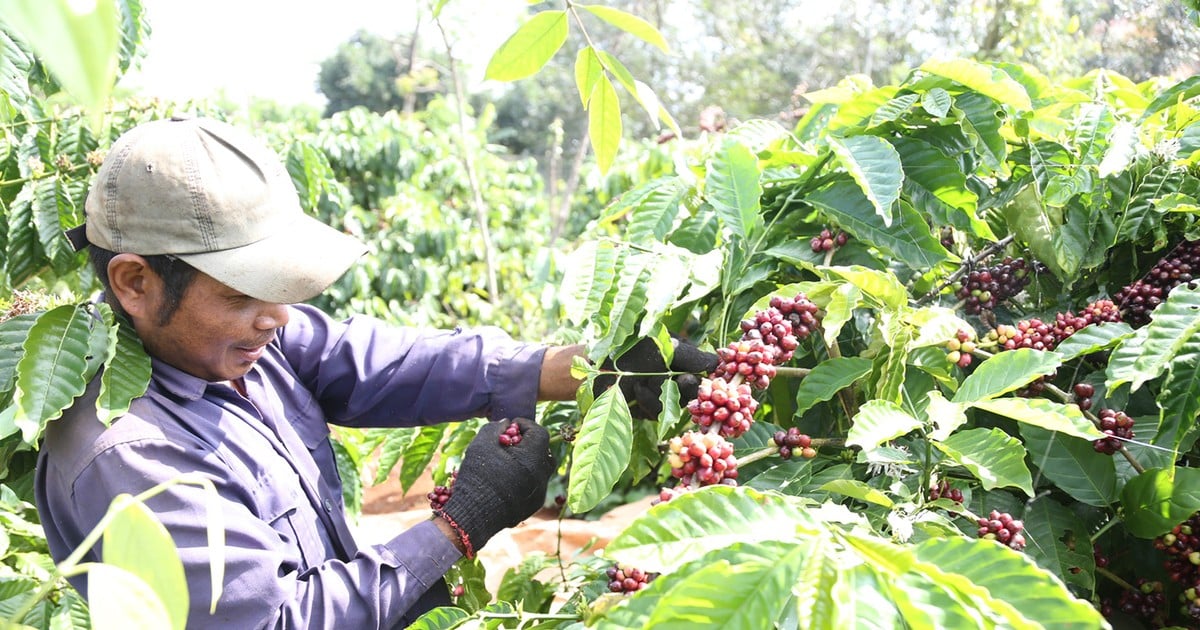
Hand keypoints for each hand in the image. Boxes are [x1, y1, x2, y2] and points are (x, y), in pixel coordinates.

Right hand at [436, 418, 553, 556]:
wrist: (473, 515)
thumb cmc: (477, 476)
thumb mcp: (481, 443)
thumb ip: (495, 427)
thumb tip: (507, 424)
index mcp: (533, 458)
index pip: (540, 432)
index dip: (526, 425)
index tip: (511, 427)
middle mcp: (542, 475)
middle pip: (544, 451)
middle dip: (529, 444)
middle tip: (511, 444)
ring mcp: (539, 492)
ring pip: (540, 470)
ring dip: (527, 461)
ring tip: (507, 462)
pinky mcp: (533, 506)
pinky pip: (534, 485)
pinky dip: (525, 478)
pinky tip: (506, 480)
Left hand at [593, 337, 718, 419]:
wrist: (593, 366)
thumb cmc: (627, 348)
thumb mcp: (663, 346)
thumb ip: (692, 356)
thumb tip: (718, 362)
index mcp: (683, 356)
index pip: (709, 368)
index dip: (715, 375)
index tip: (716, 377)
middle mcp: (677, 376)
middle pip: (699, 391)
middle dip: (689, 386)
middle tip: (681, 380)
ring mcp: (665, 394)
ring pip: (681, 404)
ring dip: (663, 393)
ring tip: (642, 381)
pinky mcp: (651, 410)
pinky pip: (662, 414)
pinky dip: (650, 402)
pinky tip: (637, 391)